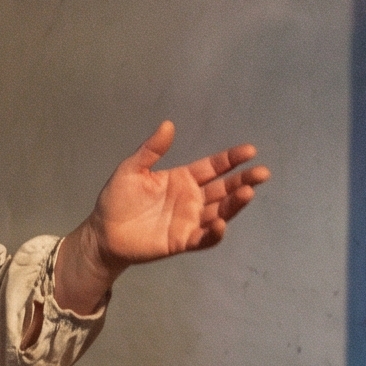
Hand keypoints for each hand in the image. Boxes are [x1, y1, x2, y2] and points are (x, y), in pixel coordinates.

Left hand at [55, 120, 267, 312]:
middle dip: (244, 180)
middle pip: (224, 189)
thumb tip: (168, 125)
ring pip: (220, 211)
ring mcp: (189, 221)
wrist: (103, 232)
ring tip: (248, 193)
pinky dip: (214, 233)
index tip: (250, 151)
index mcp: (183, 179)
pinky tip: (221, 223)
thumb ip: (151, 150)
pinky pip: (203, 238)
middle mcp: (192, 199)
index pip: (214, 167)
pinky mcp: (182, 241)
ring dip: (235, 204)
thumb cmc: (117, 199)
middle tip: (262, 173)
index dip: (231, 159)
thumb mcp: (132, 169)